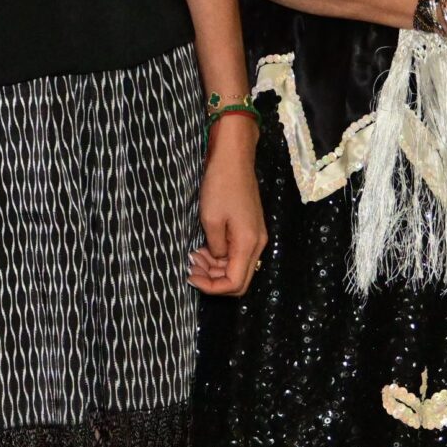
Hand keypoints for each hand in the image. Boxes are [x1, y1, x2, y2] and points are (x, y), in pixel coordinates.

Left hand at [188, 117, 266, 296]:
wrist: (234, 158)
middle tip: (190, 268)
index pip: (235, 283)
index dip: (212, 288)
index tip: (191, 278)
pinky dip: (219, 255)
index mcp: (248, 244)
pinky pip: (236, 252)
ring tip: (193, 256)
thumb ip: (215, 247)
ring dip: (215, 268)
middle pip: (238, 279)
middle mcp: (257, 244)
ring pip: (236, 266)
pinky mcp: (250, 228)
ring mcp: (255, 236)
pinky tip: (203, 247)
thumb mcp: (210, 219)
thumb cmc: (220, 185)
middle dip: (213, 280)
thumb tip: (217, 259)